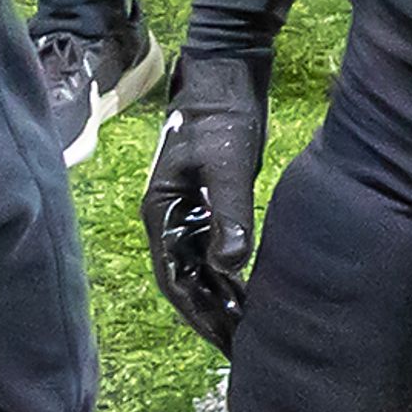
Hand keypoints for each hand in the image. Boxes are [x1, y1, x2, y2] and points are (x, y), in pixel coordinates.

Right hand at [141, 52, 265, 353]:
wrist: (228, 72)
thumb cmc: (222, 114)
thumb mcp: (226, 163)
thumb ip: (228, 211)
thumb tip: (231, 265)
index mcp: (161, 211)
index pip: (174, 275)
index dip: (196, 307)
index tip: (220, 333)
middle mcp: (168, 216)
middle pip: (185, 275)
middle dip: (208, 308)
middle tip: (238, 339)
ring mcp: (189, 207)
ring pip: (200, 262)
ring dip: (219, 291)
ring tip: (246, 321)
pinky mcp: (210, 197)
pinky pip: (214, 243)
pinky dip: (229, 267)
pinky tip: (250, 282)